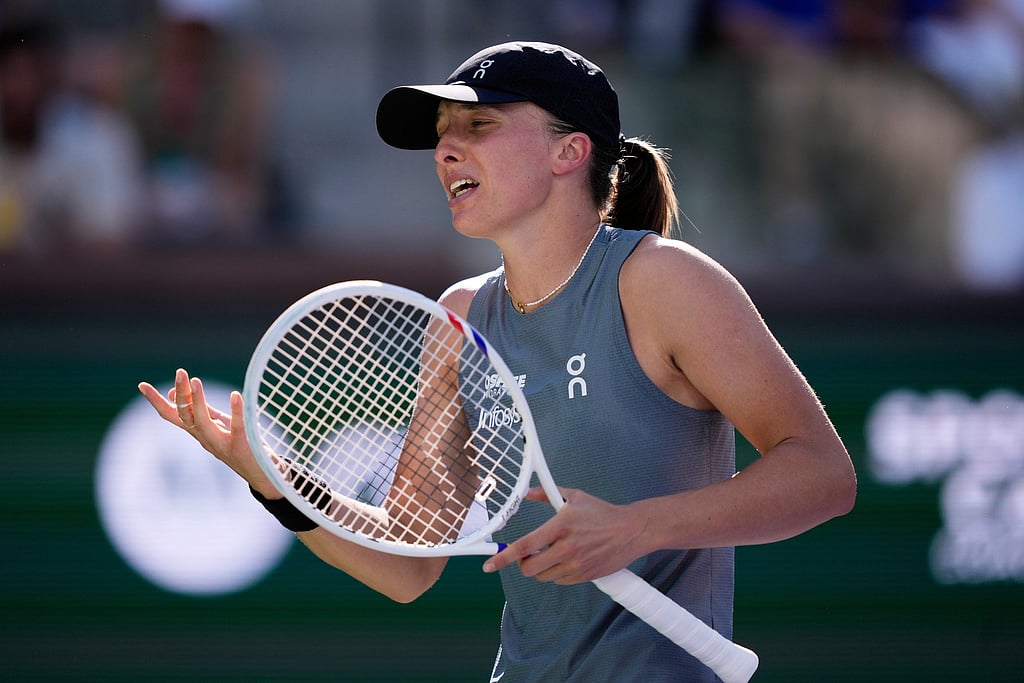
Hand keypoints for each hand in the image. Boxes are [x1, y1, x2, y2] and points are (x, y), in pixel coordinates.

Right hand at [138, 368, 278, 495]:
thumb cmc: (239, 445)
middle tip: (180, 372)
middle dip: (181, 394)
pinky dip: (236, 411)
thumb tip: (174, 393)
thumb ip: (200, 410)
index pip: (172, 416)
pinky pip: (237, 427)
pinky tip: (235, 395)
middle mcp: (205, 439)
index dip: (156, 402)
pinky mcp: (241, 446)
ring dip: (198, 402)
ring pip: (203, 423)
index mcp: (198, 432)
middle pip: (185, 416)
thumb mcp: (217, 425)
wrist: (262, 474)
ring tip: (195, 381)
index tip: (142, 385)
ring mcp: (222, 444)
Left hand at [482, 486, 646, 584]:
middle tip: (530, 555)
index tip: (489, 565)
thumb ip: (546, 495)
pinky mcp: (585, 576)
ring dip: (542, 568)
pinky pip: (559, 581)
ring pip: (543, 576)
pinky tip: (567, 561)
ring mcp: (576, 564)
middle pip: (530, 568)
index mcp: (560, 526)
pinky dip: (557, 574)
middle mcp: (566, 548)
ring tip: (553, 554)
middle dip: (524, 564)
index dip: (504, 557)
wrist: (631, 530)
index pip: (525, 545)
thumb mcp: (574, 497)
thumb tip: (526, 492)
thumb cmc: (602, 513)